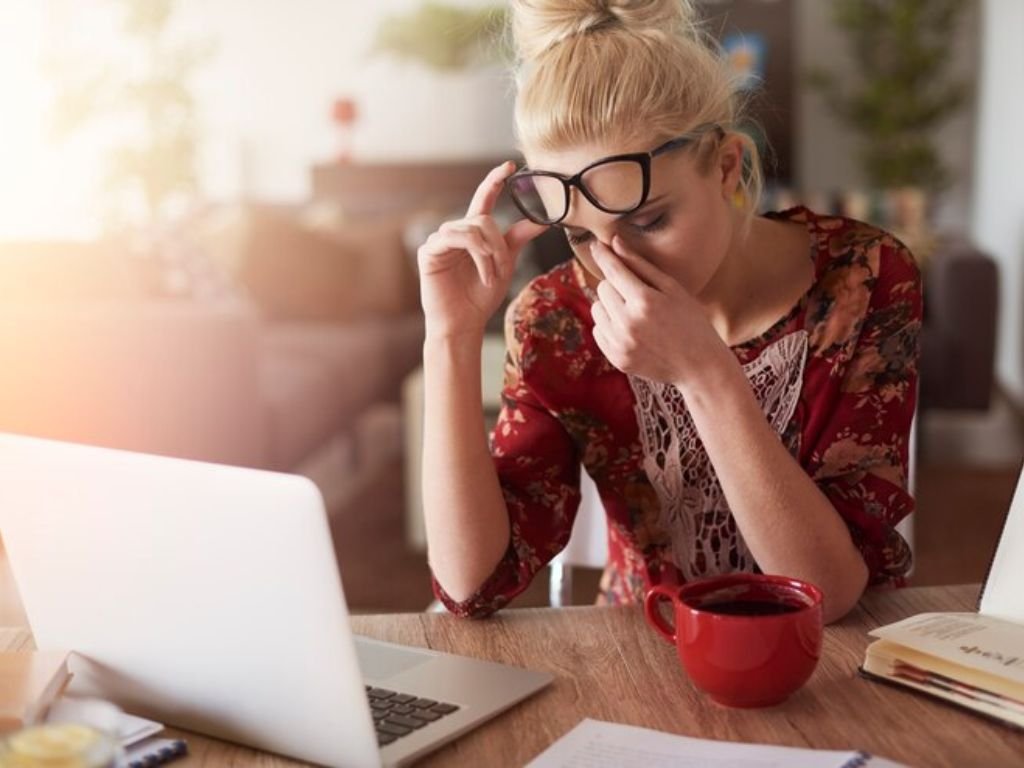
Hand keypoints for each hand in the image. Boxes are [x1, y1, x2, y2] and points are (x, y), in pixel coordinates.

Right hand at [417, 162, 547, 339]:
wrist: (464, 323)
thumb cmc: (480, 297)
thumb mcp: (505, 264)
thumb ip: (517, 239)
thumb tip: (541, 220)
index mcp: (473, 233)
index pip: (484, 199)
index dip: (494, 181)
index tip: (509, 165)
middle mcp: (455, 232)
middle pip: (484, 219)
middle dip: (499, 244)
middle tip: (503, 268)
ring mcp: (440, 240)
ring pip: (473, 228)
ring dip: (489, 253)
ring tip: (492, 276)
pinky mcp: (429, 251)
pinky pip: (457, 239)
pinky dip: (477, 256)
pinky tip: (482, 275)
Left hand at [589, 236, 727, 386]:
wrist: (699, 366)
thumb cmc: (691, 321)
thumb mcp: (672, 288)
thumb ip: (641, 265)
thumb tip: (615, 243)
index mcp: (645, 301)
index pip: (613, 270)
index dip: (603, 254)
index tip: (596, 244)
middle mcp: (628, 323)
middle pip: (602, 288)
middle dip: (615, 285)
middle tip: (636, 293)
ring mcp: (621, 343)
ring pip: (596, 309)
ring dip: (610, 305)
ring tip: (634, 312)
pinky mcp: (616, 358)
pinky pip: (598, 330)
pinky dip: (609, 325)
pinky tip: (631, 329)